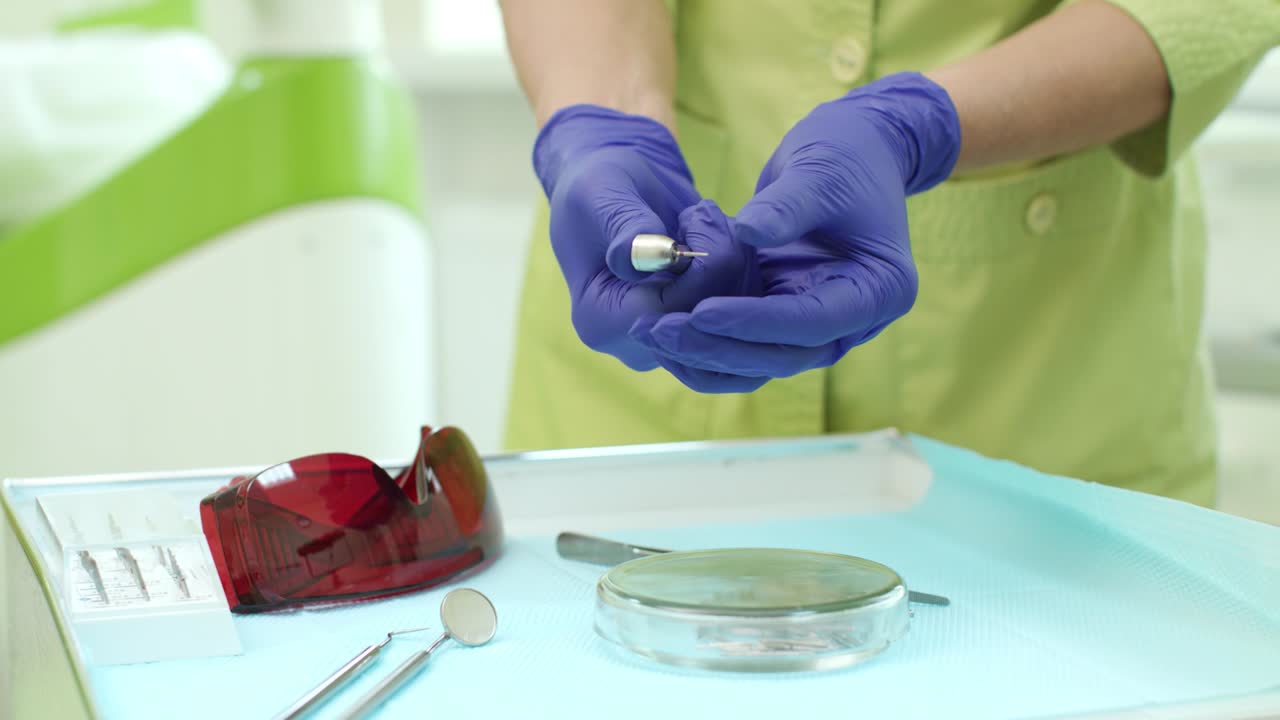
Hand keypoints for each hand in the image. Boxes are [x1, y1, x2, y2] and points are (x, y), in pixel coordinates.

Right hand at [534, 105, 756, 369]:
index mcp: (601, 323)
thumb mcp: (604, 193)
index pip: (670, 316)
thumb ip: (627, 226)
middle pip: (707, 325)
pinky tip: (722, 234)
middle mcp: (640, 345)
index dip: (701, 269)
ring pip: (735, 318)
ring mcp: (674, 341)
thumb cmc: (601, 187)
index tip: (694, 216)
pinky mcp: (703, 327)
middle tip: (705, 211)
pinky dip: (744, 267)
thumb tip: (651, 256)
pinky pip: (745, 310)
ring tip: (706, 216)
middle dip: (724, 262)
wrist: (617, 193)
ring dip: (736, 260)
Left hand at [629, 73, 960, 387]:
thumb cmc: (844, 155)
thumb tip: (746, 233)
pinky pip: (745, 342)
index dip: (755, 321)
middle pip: (784, 353)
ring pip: (760, 358)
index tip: (701, 311)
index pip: (813, 322)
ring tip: (650, 332)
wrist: (853, 151)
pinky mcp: (786, 314)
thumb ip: (786, 206)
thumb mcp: (817, 172)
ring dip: (705, 352)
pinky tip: (661, 330)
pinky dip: (706, 343)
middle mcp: (852, 320)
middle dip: (720, 346)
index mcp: (878, 291)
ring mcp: (817, 323)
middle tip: (660, 330)